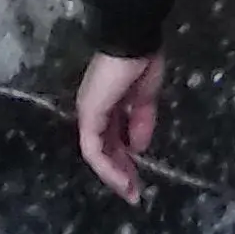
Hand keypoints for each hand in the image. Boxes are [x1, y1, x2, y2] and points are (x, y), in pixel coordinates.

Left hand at [76, 48, 164, 201]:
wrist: (134, 39)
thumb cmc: (142, 62)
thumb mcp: (146, 98)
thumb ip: (140, 123)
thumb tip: (138, 149)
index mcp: (106, 104)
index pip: (111, 138)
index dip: (124, 159)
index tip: (139, 178)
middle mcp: (93, 110)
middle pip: (103, 149)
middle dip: (120, 173)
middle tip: (135, 193)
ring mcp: (88, 112)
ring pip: (96, 153)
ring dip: (113, 175)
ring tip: (130, 192)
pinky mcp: (89, 115)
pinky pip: (94, 148)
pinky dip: (107, 166)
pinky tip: (122, 179)